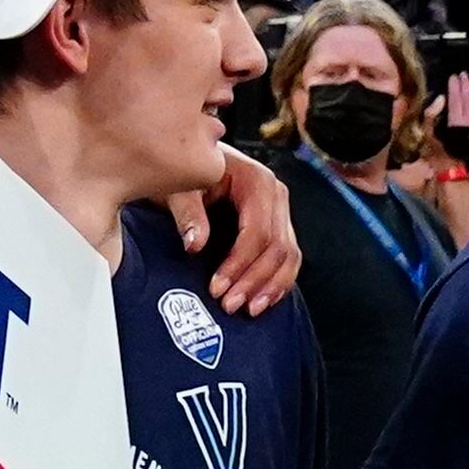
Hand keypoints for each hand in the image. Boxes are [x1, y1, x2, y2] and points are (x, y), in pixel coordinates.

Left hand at [181, 144, 300, 312]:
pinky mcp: (278, 223)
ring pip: (289, 255)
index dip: (238, 264)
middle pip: (277, 246)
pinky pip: (288, 256)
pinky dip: (279, 280)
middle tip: (230, 305)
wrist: (191, 158)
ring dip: (271, 286)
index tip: (217, 289)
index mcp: (256, 180)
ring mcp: (280, 208)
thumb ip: (188, 213)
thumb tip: (195, 245)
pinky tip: (263, 300)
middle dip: (254, 280)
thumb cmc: (184, 171)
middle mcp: (275, 193)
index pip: (257, 231)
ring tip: (249, 309)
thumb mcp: (179, 187)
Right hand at [436, 69, 468, 156]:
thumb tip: (441, 98)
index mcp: (454, 123)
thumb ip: (431, 116)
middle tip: (464, 74)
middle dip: (466, 84)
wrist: (456, 169)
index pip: (455, 99)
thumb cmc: (440, 152)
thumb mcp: (429, 135)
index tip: (453, 77)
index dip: (454, 87)